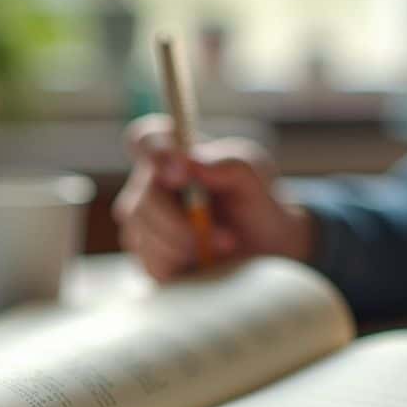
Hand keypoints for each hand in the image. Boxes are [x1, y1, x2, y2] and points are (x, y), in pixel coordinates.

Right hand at [112, 114, 314, 280]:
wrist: (265, 248)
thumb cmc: (255, 202)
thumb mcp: (255, 175)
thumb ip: (228, 163)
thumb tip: (188, 163)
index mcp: (173, 154)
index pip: (144, 140)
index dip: (154, 155)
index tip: (181, 175)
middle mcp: (148, 185)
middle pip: (141, 202)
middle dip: (182, 226)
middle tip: (227, 238)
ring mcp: (142, 222)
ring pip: (145, 238)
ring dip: (188, 248)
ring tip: (222, 248)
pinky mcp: (147, 256)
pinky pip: (152, 265)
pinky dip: (184, 266)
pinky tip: (205, 261)